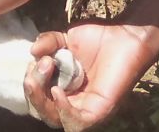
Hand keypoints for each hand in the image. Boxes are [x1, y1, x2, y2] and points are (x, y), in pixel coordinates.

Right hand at [23, 23, 158, 130]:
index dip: (31, 82)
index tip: (36, 58)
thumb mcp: (67, 39)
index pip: (39, 99)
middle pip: (43, 112)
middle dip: (33, 89)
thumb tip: (32, 52)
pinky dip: (63, 110)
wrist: (127, 36)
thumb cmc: (100, 39)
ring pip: (55, 120)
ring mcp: (86, 109)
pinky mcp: (100, 111)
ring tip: (46, 70)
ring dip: (42, 98)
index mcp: (64, 89)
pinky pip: (76, 123)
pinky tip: (58, 90)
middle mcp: (73, 102)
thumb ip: (48, 43)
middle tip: (43, 63)